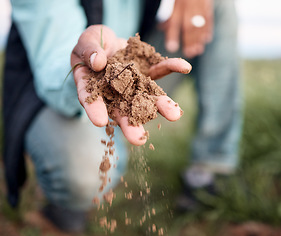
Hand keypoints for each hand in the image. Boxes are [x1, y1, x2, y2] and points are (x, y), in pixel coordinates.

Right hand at [71, 25, 190, 145]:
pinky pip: (161, 69)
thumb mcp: (86, 41)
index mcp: (95, 88)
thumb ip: (89, 50)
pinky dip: (173, 67)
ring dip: (161, 105)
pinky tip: (185, 67)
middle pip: (123, 110)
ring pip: (147, 96)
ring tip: (175, 114)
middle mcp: (117, 92)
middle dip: (132, 125)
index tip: (100, 122)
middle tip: (139, 139)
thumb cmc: (92, 44)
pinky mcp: (149, 72)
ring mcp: (136, 84)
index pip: (92, 100)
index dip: (95, 110)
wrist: (109, 41)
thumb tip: (98, 62)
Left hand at [161, 0, 213, 57]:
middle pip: (189, 25)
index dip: (172, 35)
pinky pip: (209, 18)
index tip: (171, 48)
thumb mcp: (175, 1)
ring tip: (197, 51)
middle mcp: (189, 4)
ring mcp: (200, 3)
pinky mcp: (208, 3)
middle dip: (189, 41)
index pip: (174, 21)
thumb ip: (169, 13)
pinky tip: (206, 39)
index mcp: (179, 2)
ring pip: (200, 24)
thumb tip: (161, 28)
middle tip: (189, 54)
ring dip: (199, 39)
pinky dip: (208, 29)